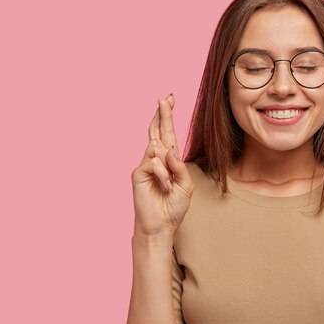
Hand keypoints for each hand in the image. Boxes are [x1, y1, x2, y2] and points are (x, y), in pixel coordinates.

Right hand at [131, 94, 193, 236]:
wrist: (161, 225)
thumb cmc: (173, 207)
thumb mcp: (185, 186)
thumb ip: (180, 166)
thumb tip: (169, 148)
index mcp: (168, 161)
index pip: (167, 134)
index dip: (167, 117)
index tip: (170, 99)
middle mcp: (155, 159)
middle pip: (157, 131)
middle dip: (162, 114)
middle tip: (165, 98)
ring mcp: (145, 165)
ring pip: (157, 148)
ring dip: (167, 163)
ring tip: (168, 183)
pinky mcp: (137, 173)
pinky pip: (153, 162)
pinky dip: (162, 172)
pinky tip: (163, 185)